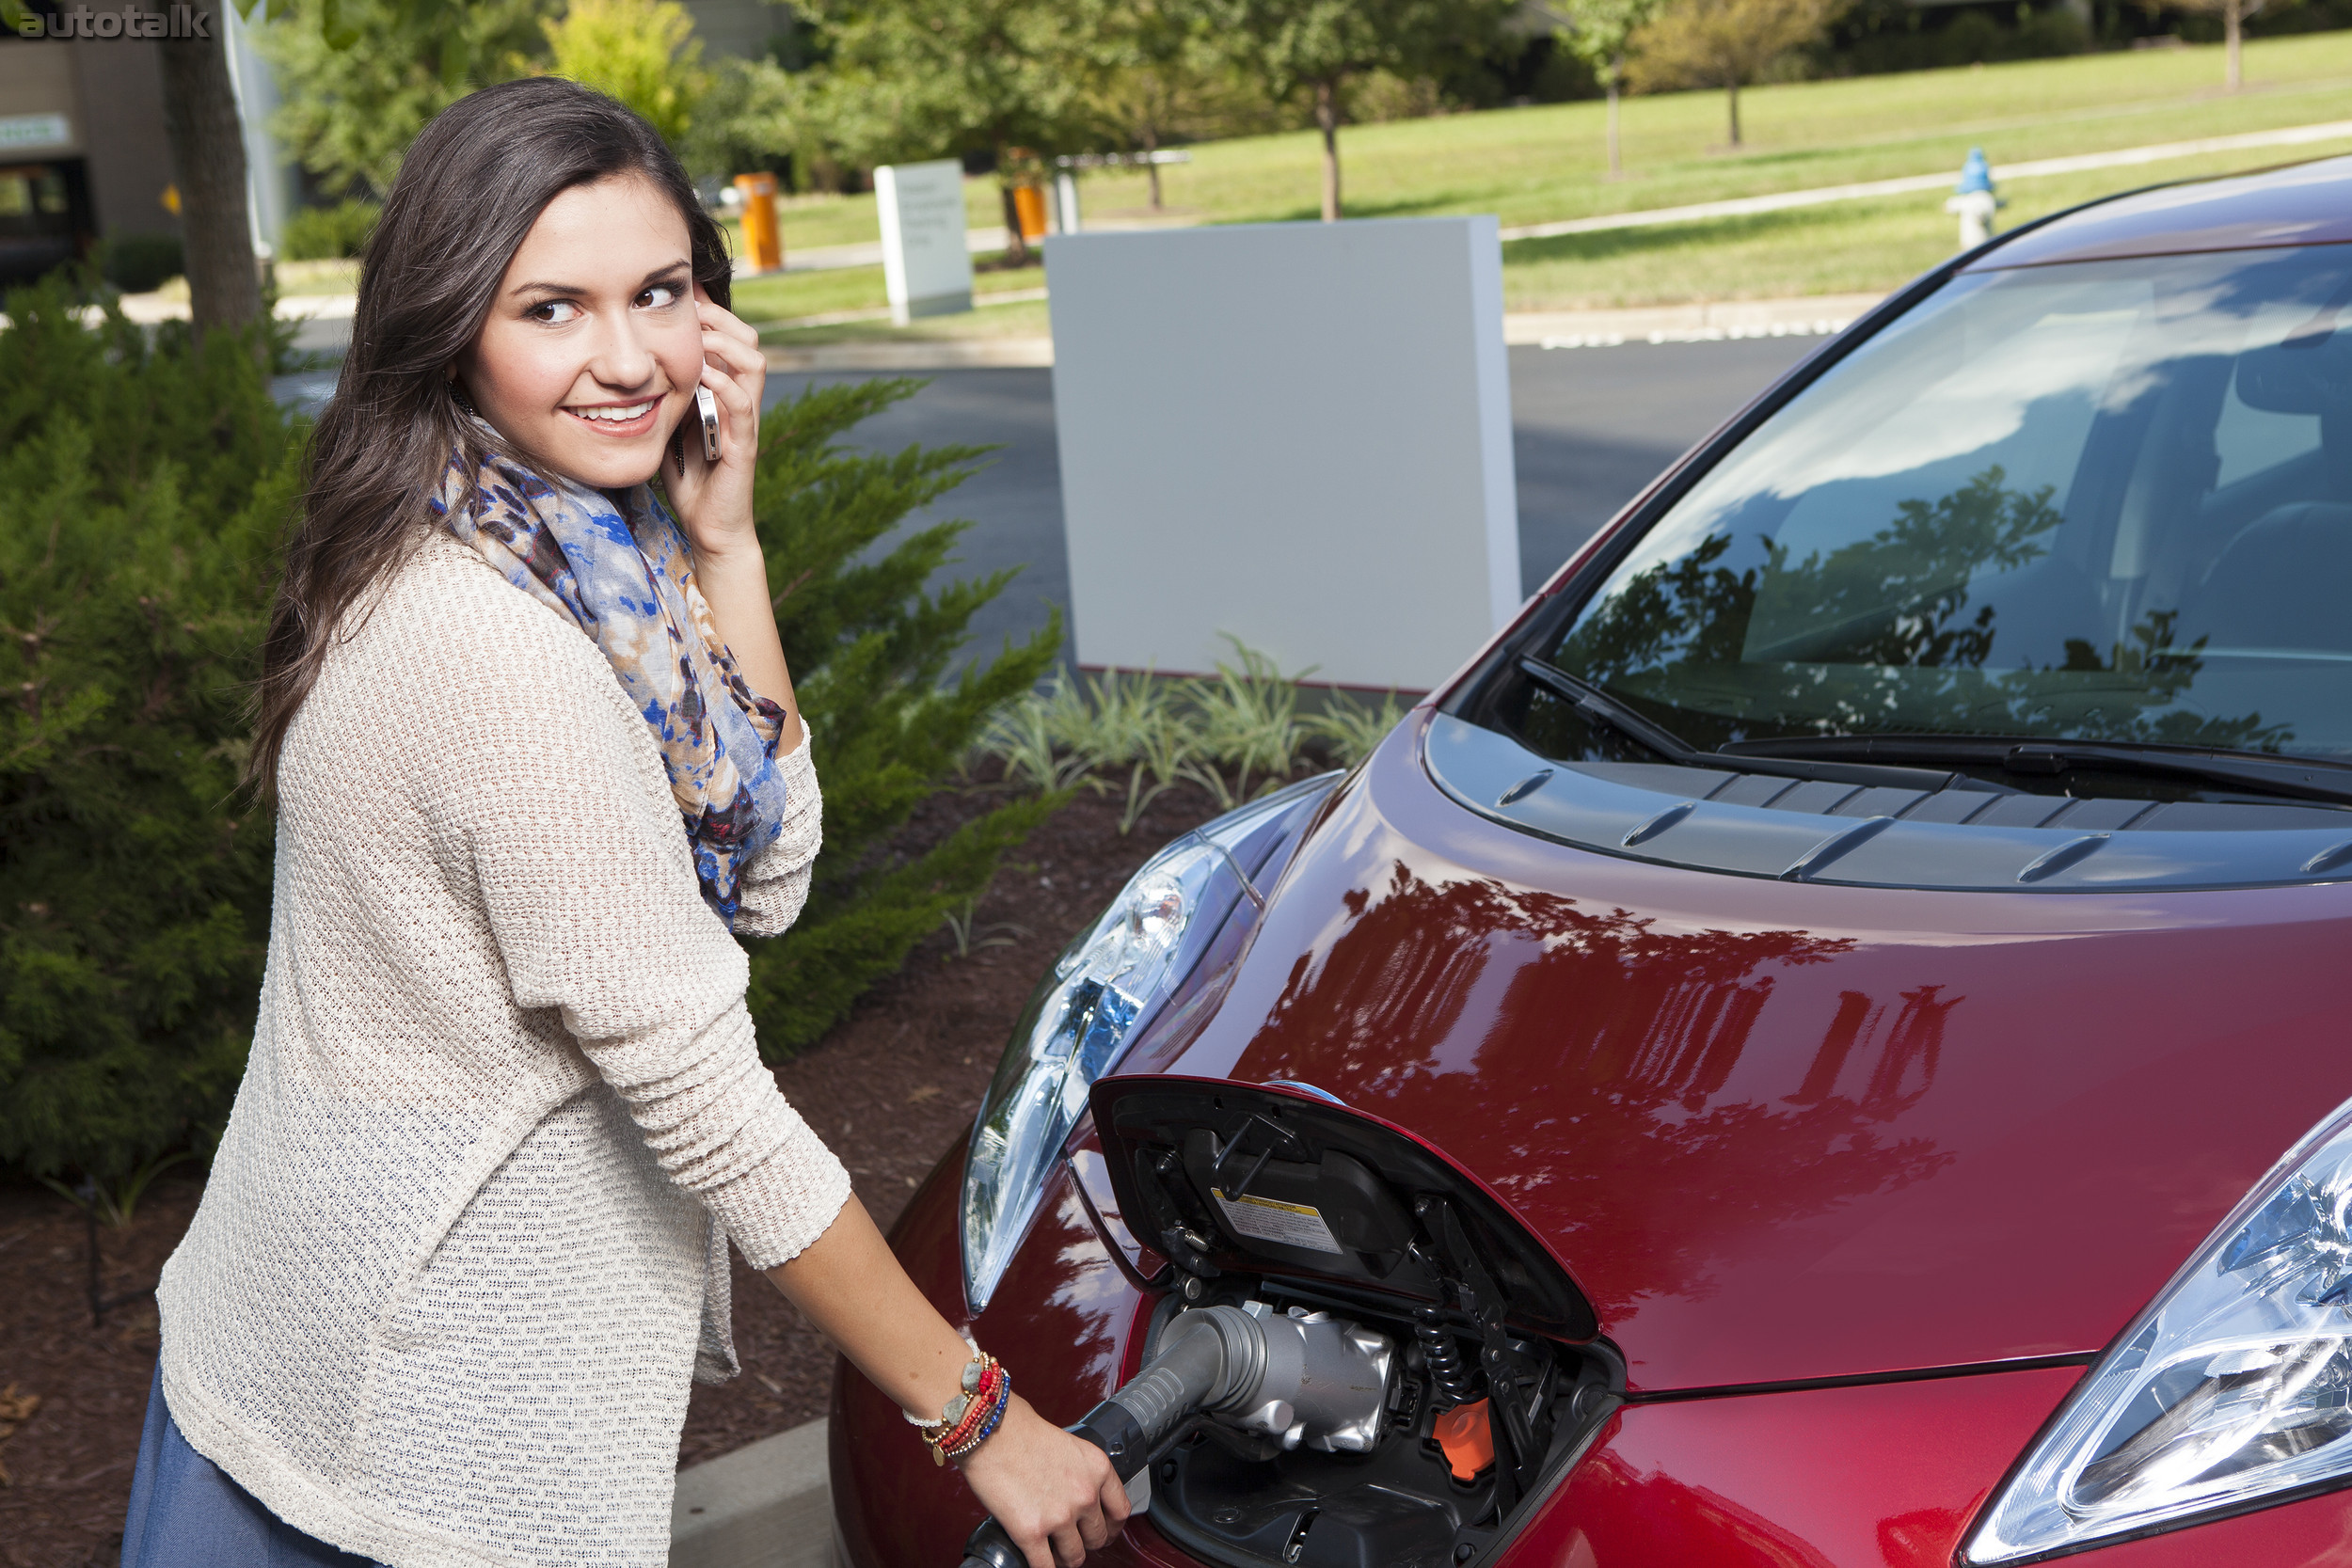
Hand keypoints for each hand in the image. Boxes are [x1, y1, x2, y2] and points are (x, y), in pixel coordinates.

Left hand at [663, 283, 765, 562]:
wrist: (708, 526)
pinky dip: (725, 385)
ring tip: (698, 337)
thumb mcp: (669, 422)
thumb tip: (629, 361)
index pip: (729, 337)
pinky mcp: (743, 447)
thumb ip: (664, 392)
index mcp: (723, 392)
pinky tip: (703, 377)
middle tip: (688, 310)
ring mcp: (745, 422)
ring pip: (754, 363)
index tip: (681, 292)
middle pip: (748, 340)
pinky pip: (744, 405)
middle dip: (719, 318)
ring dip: (725, 343)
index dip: (710, 311)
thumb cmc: (688, 477)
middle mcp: (739, 401)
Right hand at [957, 1396, 1129, 1567]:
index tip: (1104, 1530)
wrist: (990, 1431)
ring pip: (1074, 1557)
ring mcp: (1059, 1516)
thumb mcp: (1069, 1445)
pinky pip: (1045, 1566)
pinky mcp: (1031, 1532)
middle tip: (1073, 1540)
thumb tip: (1079, 1495)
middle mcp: (1084, 1494)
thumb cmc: (1020, 1431)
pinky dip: (1043, 1567)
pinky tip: (1037, 1559)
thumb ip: (1081, 1473)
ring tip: (1054, 1552)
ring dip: (1064, 1558)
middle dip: (1085, 1542)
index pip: (1120, 1511)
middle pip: (1098, 1537)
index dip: (1111, 1526)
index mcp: (1097, 1469)